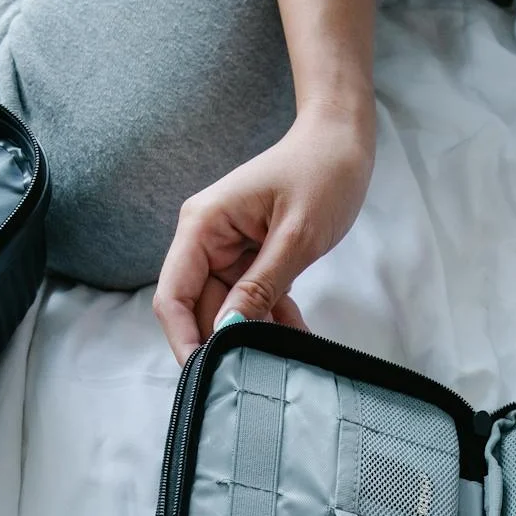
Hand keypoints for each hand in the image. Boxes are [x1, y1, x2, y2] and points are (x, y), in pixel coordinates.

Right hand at [153, 103, 375, 360]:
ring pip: (228, 309)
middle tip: (259, 373)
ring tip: (286, 358)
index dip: (183, 338)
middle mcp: (207, 240)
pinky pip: (252, 299)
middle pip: (199, 308)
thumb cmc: (321, 173)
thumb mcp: (296, 235)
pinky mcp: (251, 258)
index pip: (173, 294)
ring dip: (254, 334)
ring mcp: (228, 250)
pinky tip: (296, 339)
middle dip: (226, 341)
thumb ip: (262, 284)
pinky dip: (272, 319)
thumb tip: (229, 329)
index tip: (205, 374)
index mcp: (203, 226)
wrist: (341, 142)